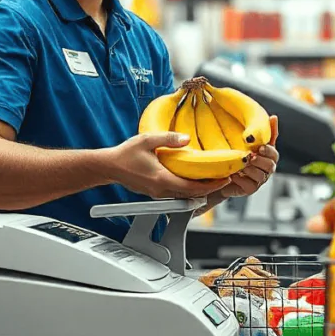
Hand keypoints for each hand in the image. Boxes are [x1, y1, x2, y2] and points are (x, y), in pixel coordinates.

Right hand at [107, 132, 230, 199]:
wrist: (109, 166)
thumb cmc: (125, 154)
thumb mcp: (147, 140)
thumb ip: (168, 139)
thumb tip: (187, 138)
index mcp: (161, 179)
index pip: (193, 188)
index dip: (211, 185)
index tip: (224, 179)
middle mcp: (161, 190)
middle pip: (192, 195)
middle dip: (210, 188)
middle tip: (225, 178)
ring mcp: (158, 194)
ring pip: (185, 196)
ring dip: (200, 189)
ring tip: (214, 179)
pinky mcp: (156, 193)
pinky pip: (177, 194)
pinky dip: (190, 189)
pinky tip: (195, 180)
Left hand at [197, 116, 279, 213]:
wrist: (221, 175)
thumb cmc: (237, 156)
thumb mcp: (248, 142)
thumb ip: (263, 132)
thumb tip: (273, 117)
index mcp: (267, 157)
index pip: (274, 153)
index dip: (269, 150)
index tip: (261, 147)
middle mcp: (265, 169)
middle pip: (271, 166)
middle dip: (261, 160)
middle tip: (251, 156)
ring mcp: (259, 180)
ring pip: (261, 176)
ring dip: (250, 169)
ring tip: (241, 164)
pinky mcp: (250, 189)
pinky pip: (250, 185)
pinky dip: (241, 179)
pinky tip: (233, 175)